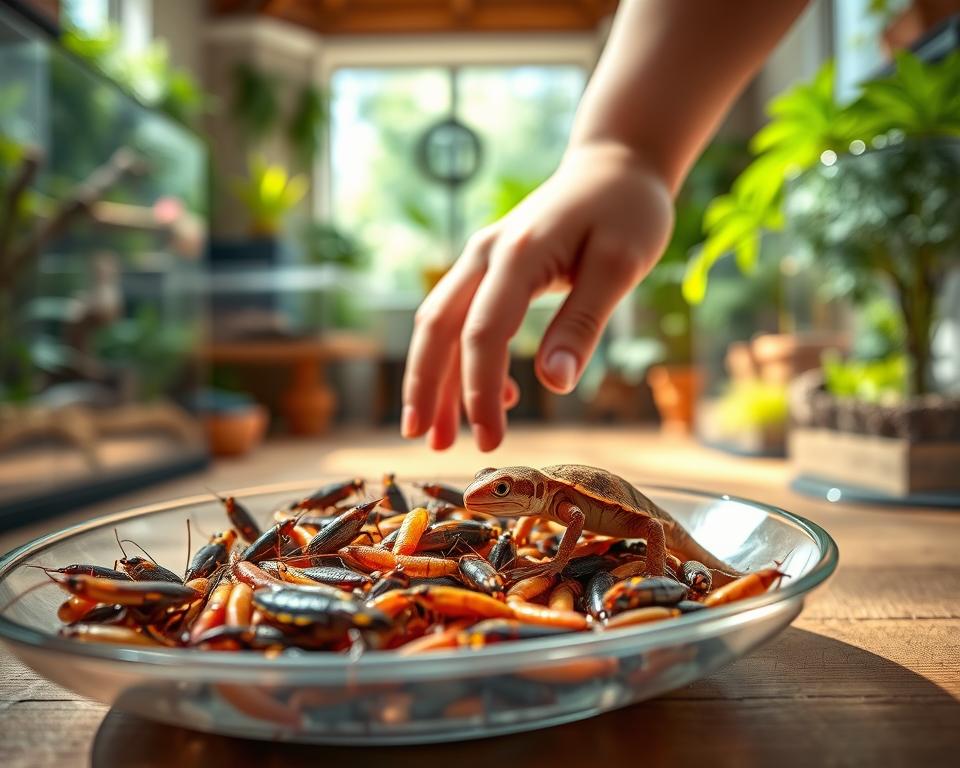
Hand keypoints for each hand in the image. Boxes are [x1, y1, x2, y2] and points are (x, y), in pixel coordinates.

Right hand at [402, 142, 673, 450]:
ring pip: (440, 324)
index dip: (479, 391)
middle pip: (437, 327)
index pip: (483, 332)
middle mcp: (485, 254)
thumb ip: (582, 323)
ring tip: (438, 435)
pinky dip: (462, 359)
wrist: (617, 164)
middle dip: (427, 388)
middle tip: (426, 443)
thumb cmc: (627, 210)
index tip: (489, 441)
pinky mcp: (489, 267)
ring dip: (434, 380)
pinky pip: (462, 317)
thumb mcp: (620, 265)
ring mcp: (481, 257)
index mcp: (518, 253)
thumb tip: (554, 384)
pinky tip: (494, 396)